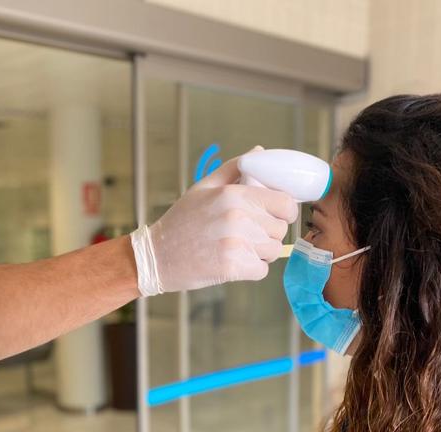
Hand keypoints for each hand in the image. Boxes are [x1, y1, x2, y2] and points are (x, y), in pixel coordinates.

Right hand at [131, 146, 298, 295]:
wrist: (155, 256)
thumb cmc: (180, 221)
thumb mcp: (203, 187)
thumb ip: (234, 168)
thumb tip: (260, 152)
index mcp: (233, 194)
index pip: (285, 203)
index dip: (285, 211)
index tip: (275, 216)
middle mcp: (237, 216)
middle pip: (280, 229)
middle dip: (268, 233)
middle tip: (245, 234)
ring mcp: (235, 243)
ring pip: (274, 251)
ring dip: (261, 253)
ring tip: (236, 248)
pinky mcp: (232, 267)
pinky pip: (262, 270)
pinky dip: (251, 269)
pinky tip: (232, 262)